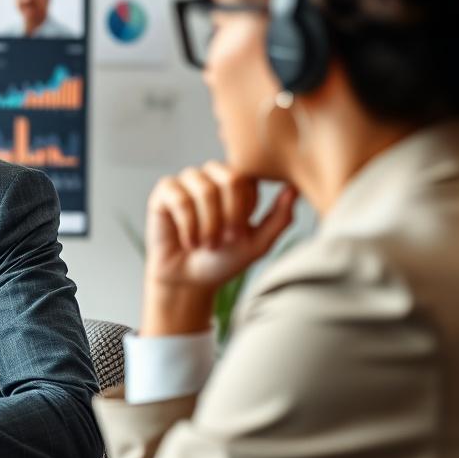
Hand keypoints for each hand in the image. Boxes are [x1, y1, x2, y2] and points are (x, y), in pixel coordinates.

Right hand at [142, 161, 296, 335]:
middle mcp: (211, 176)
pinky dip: (188, 225)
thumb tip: (294, 188)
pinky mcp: (164, 192)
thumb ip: (279, 217)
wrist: (190, 281)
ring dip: (209, 223)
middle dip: (231, 213)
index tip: (240, 234)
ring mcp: (187, 182)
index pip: (249, 178)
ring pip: (204, 189)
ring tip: (207, 244)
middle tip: (226, 239)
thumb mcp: (258, 243)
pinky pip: (179, 198)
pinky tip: (189, 241)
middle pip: (229, 176)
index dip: (246, 209)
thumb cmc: (224, 260)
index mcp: (235, 183)